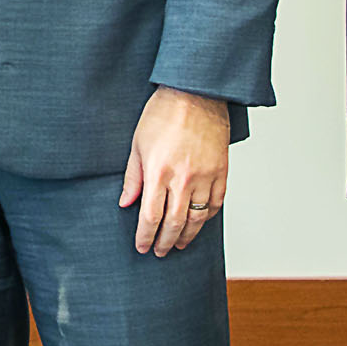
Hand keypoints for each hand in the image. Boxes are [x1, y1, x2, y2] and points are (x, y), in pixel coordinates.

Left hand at [120, 88, 230, 256]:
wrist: (194, 93)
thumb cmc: (163, 114)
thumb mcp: (137, 144)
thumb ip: (132, 178)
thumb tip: (125, 204)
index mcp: (159, 173)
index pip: (150, 217)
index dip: (145, 237)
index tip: (142, 247)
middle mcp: (183, 179)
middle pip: (174, 224)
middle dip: (164, 242)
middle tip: (159, 251)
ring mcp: (205, 177)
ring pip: (197, 219)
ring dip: (186, 236)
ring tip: (178, 244)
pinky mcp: (221, 171)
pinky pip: (216, 204)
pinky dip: (207, 218)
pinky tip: (198, 223)